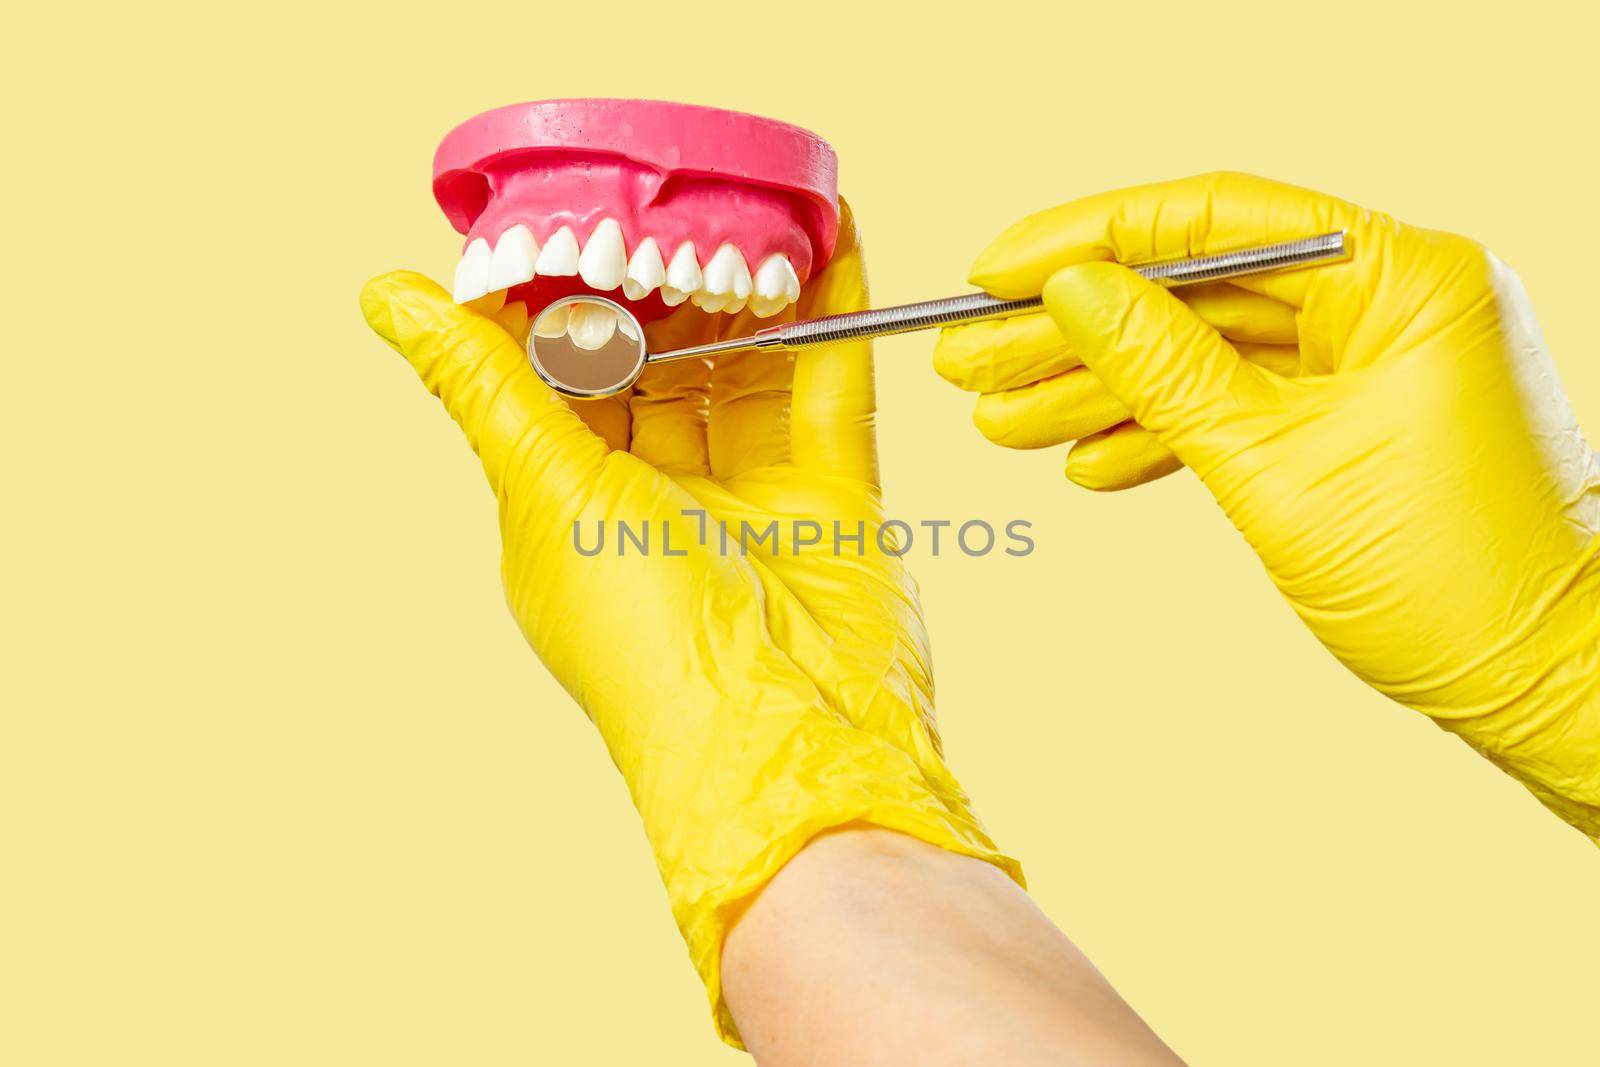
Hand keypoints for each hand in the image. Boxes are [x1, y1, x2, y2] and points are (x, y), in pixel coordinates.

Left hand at [360, 204, 1017, 1044]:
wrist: (788, 737)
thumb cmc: (643, 641)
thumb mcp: (546, 493)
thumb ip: (484, 383)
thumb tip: (387, 296)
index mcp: (567, 505)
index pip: (556, 376)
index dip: (561, 294)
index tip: (570, 211)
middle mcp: (654, 497)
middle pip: (656, 362)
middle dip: (661, 280)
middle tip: (670, 196)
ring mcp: (749, 495)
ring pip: (744, 363)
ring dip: (746, 284)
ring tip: (747, 200)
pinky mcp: (831, 494)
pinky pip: (829, 382)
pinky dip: (833, 312)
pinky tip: (829, 236)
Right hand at [936, 173, 1599, 838]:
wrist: (1546, 685)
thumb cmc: (1461, 585)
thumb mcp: (1276, 470)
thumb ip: (1165, 370)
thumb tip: (1073, 290)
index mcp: (1404, 278)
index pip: (1219, 219)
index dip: (1091, 238)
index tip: (998, 269)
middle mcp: (1392, 300)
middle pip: (1195, 289)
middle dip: (1074, 329)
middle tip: (971, 356)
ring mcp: (1372, 361)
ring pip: (1202, 353)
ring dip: (1098, 388)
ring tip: (998, 417)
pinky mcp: (1353, 419)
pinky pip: (1235, 404)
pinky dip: (1160, 431)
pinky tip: (1087, 457)